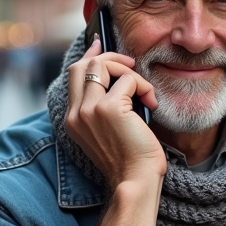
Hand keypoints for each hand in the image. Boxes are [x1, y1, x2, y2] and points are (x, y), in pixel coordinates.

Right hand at [64, 37, 163, 188]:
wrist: (135, 180)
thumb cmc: (130, 158)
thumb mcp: (109, 130)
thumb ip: (104, 106)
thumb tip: (119, 75)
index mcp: (73, 119)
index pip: (74, 75)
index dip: (89, 56)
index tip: (100, 45)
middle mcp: (76, 113)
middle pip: (84, 65)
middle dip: (110, 58)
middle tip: (131, 65)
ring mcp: (89, 110)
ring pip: (105, 66)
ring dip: (130, 74)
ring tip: (145, 94)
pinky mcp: (108, 108)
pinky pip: (128, 79)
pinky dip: (144, 87)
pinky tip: (152, 104)